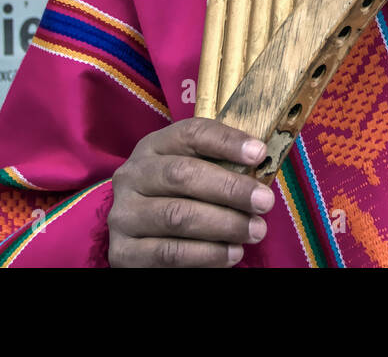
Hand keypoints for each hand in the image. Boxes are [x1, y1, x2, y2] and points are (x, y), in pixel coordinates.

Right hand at [108, 117, 273, 267]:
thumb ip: (222, 165)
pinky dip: (206, 255)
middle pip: (182, 174)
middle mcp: (132, 176)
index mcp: (153, 147)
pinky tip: (232, 253)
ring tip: (254, 231)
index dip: (226, 141)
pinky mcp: (123, 252)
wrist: (145, 240)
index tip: (260, 154)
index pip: (190, 134)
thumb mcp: (197, 172)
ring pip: (177, 215)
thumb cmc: (183, 198)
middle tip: (264, 202)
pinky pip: (168, 253)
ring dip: (223, 224)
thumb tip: (262, 161)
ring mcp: (123, 214)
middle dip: (230, 188)